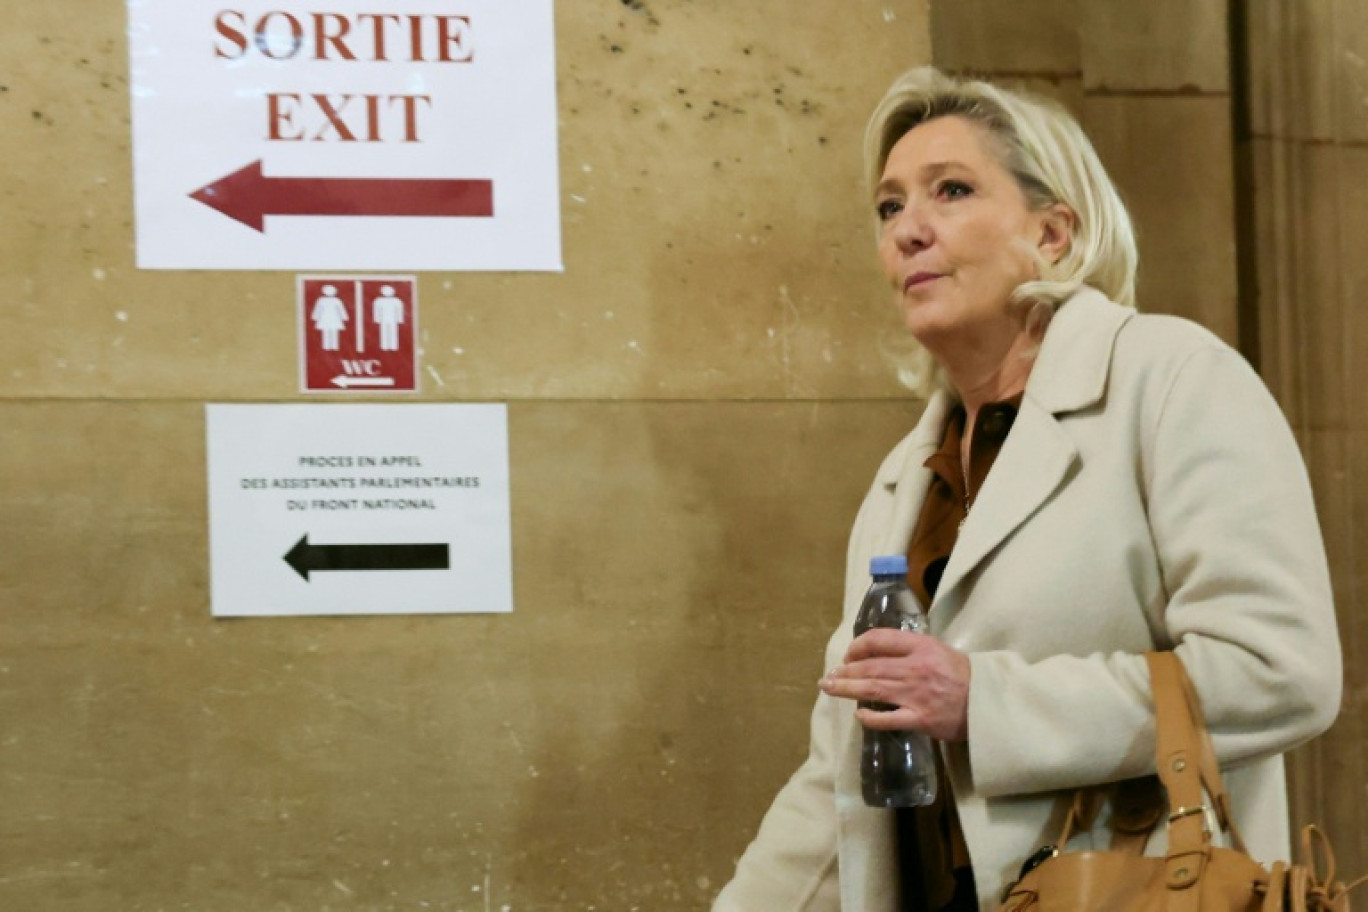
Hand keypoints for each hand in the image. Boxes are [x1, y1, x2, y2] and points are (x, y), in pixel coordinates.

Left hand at [819, 629, 970, 741]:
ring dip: (847, 688)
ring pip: (872, 689)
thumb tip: (876, 654)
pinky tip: (858, 716)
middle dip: (845, 671)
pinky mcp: (920, 719)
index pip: (879, 639)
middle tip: (829, 676)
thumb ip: (910, 649)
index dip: (858, 646)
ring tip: (830, 688)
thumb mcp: (938, 650)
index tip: (848, 655)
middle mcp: (915, 668)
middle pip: (870, 667)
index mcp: (921, 647)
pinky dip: (870, 718)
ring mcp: (916, 695)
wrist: (989, 701)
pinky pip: (888, 719)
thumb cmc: (963, 675)